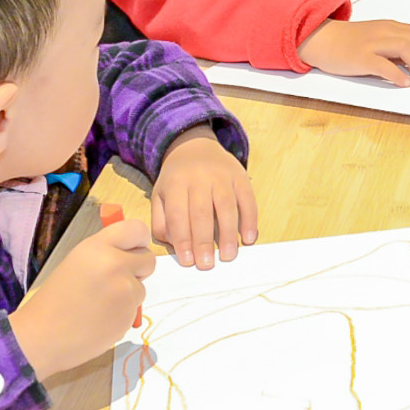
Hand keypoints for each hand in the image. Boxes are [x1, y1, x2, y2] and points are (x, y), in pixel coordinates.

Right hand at [7, 216, 154, 379]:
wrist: (42, 336)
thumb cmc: (55, 299)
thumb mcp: (77, 263)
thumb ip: (105, 253)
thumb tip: (132, 251)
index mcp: (97, 247)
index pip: (137, 229)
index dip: (140, 239)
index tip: (136, 248)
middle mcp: (115, 264)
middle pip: (149, 258)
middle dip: (138, 268)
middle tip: (116, 279)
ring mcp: (125, 290)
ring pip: (141, 287)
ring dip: (128, 294)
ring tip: (99, 304)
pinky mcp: (129, 315)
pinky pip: (134, 309)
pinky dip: (122, 313)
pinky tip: (99, 319)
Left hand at [151, 125, 256, 269]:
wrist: (194, 146)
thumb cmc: (176, 178)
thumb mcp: (160, 194)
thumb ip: (161, 220)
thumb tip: (174, 245)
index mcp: (175, 183)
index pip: (178, 215)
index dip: (183, 239)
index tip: (188, 261)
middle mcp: (199, 177)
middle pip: (202, 212)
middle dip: (204, 241)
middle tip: (207, 264)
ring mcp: (222, 175)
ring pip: (226, 206)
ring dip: (228, 233)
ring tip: (228, 256)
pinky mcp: (240, 176)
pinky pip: (248, 199)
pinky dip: (250, 219)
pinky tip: (249, 238)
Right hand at [298, 17, 409, 85]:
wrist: (320, 38)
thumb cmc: (349, 41)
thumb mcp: (376, 37)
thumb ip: (394, 46)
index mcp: (390, 27)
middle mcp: (384, 32)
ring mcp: (372, 44)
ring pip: (406, 49)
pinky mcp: (361, 58)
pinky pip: (385, 66)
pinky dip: (398, 75)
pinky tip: (403, 83)